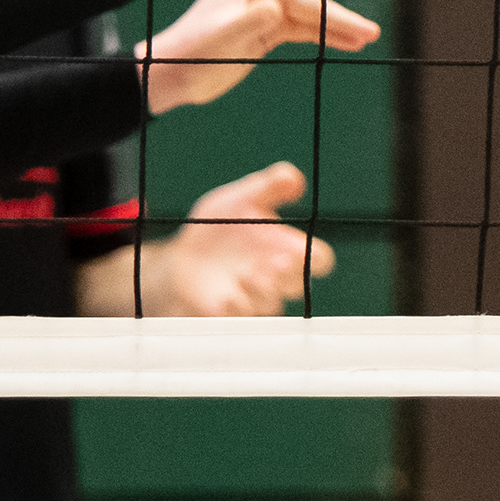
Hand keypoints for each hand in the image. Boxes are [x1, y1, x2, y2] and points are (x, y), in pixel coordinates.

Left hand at [110, 162, 333, 316]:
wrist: (180, 256)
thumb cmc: (218, 227)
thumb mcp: (238, 199)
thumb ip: (267, 187)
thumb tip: (294, 178)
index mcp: (287, 249)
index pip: (319, 259)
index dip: (315, 258)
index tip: (297, 249)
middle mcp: (277, 278)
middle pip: (298, 285)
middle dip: (287, 275)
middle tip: (271, 263)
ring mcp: (256, 299)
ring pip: (273, 305)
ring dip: (261, 291)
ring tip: (243, 275)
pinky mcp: (232, 316)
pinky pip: (244, 322)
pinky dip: (237, 309)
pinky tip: (225, 296)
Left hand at [139, 0, 382, 110]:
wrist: (177, 74)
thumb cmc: (195, 52)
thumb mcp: (221, 37)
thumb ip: (247, 21)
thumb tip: (274, 7)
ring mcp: (267, 1)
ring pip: (314, 3)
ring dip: (343, 19)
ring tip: (373, 34)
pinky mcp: (270, 26)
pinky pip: (309, 28)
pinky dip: (332, 36)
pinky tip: (357, 45)